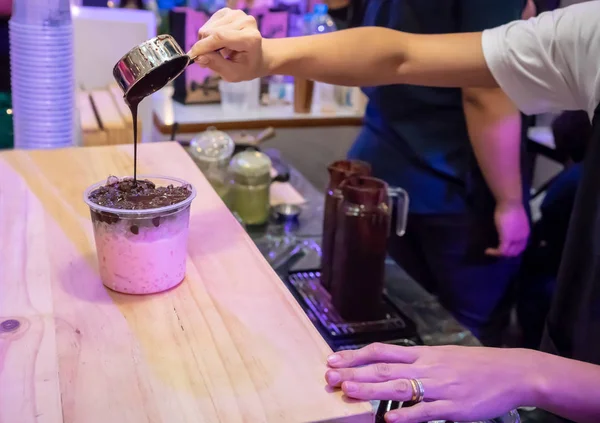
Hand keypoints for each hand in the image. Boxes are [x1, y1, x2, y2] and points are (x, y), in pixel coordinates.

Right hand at [188, 8, 265, 81]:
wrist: (258, 56)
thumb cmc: (247, 66)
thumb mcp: (234, 73)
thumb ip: (217, 65)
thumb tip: (199, 57)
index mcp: (250, 38)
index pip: (220, 37)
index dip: (203, 46)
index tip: (192, 56)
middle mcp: (245, 22)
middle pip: (211, 31)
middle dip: (204, 46)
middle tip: (207, 60)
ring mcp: (237, 14)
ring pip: (208, 27)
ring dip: (206, 41)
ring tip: (217, 52)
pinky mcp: (229, 12)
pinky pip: (209, 24)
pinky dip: (209, 35)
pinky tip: (218, 43)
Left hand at [325, 343, 539, 422]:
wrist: (512, 372)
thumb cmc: (476, 365)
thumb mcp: (443, 356)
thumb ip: (418, 362)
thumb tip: (390, 365)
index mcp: (423, 354)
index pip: (382, 351)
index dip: (356, 355)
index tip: (333, 359)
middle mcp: (427, 368)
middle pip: (383, 368)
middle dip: (354, 373)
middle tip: (330, 377)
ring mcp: (440, 388)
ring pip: (399, 387)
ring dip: (371, 390)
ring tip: (348, 391)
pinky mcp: (454, 407)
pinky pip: (426, 412)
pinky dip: (407, 417)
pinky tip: (389, 421)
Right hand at [485, 201, 529, 256]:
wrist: (510, 203)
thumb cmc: (511, 206)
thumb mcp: (514, 219)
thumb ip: (512, 226)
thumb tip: (507, 229)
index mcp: (525, 233)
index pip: (521, 247)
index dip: (512, 250)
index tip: (503, 248)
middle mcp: (522, 238)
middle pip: (515, 252)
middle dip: (505, 254)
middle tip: (496, 251)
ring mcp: (515, 239)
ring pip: (507, 253)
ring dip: (498, 254)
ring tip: (490, 251)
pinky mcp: (506, 238)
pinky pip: (501, 251)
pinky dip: (494, 253)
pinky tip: (487, 251)